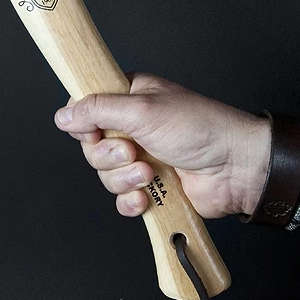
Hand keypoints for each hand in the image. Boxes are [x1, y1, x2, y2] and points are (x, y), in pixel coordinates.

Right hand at [54, 72, 269, 219]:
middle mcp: (132, 127)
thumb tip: (63, 115)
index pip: (87, 108)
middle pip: (92, 147)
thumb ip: (98, 110)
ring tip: (150, 173)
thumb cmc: (200, 128)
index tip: (94, 132)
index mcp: (130, 98)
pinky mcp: (150, 187)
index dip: (84, 124)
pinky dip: (131, 201)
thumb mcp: (143, 110)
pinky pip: (122, 199)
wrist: (235, 167)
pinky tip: (147, 196)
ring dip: (124, 179)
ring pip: (105, 175)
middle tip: (133, 152)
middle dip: (109, 156)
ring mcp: (141, 158)